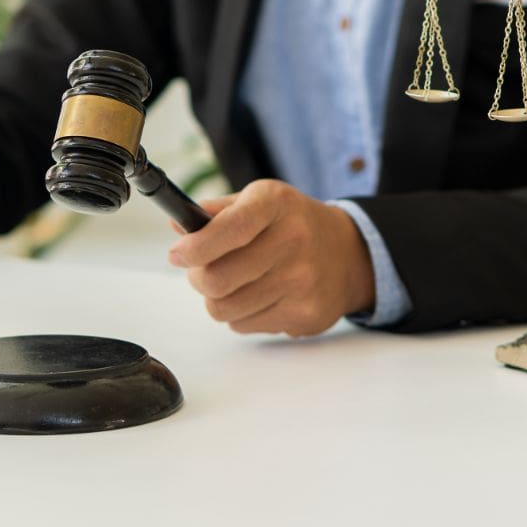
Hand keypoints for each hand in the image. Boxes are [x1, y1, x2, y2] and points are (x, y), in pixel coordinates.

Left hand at [167, 180, 373, 336]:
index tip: (178, 254)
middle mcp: (293, 240)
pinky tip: (261, 295)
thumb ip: (216, 212)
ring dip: (218, 299)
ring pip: (224, 309)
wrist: (348, 254)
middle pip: (217, 279)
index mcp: (275, 204)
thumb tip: (178, 227)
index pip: (228, 229)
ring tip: (235, 283)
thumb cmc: (291, 223)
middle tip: (204, 271)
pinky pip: (244, 326)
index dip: (194, 247)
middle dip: (198, 278)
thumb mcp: (259, 200)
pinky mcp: (305, 315)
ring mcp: (302, 282)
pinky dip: (241, 314)